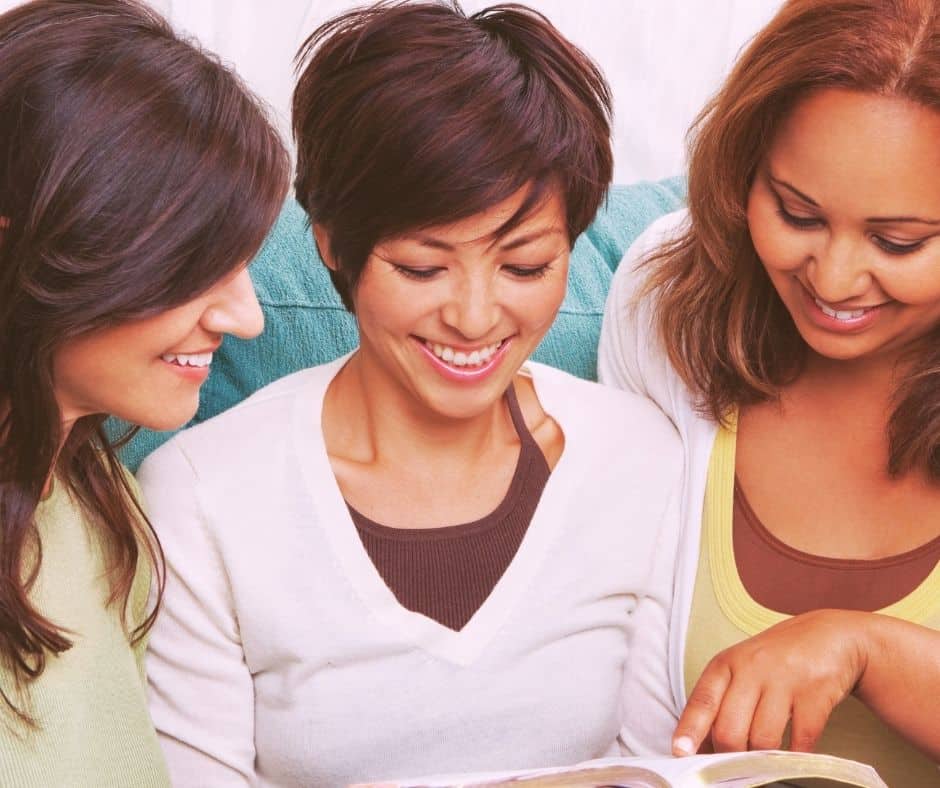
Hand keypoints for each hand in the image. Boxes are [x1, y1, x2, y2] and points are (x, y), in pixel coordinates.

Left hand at [672, 609, 869, 755]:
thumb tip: (700, 747)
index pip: (702, 701)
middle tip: (732, 768)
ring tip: (761, 761)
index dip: (689, 730)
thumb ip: (721, 702)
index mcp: (726, 663)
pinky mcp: (815, 692)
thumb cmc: (777, 658)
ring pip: (762, 738)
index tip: (680, 753)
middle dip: (728, 756)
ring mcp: (784, 679)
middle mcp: (751, 668)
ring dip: (760, 760)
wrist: (829, 635)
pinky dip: (795, 756)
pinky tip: (793, 756)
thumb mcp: (742, 668)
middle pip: (729, 728)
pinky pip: (801, 739)